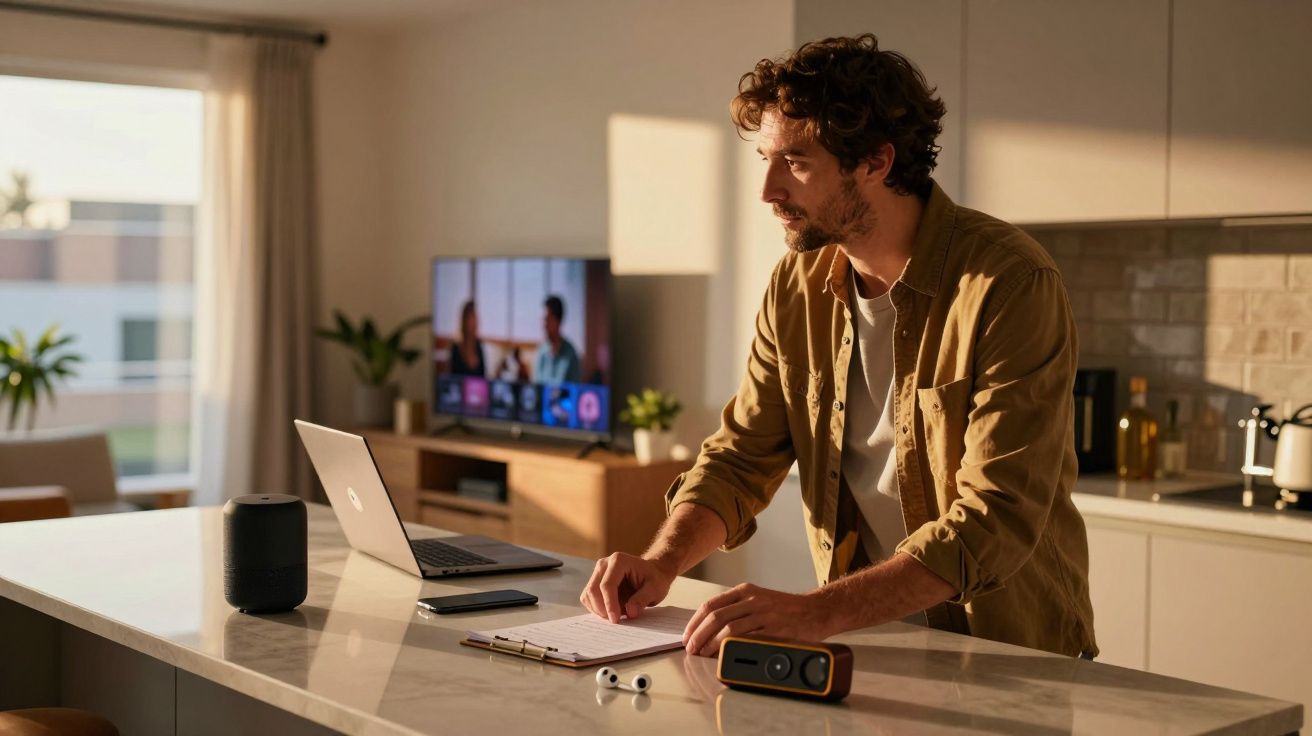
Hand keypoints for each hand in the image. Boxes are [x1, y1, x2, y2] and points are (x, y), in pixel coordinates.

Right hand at [580, 552, 675, 623]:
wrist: (652, 573)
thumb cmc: (654, 579)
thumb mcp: (655, 589)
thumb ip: (642, 599)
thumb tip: (630, 612)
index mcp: (619, 561)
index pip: (607, 585)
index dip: (609, 604)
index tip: (615, 620)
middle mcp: (604, 564)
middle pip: (593, 590)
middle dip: (602, 609)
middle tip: (617, 621)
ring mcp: (597, 572)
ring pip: (588, 595)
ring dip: (599, 610)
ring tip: (618, 614)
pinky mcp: (594, 582)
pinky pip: (588, 599)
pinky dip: (597, 609)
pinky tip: (612, 611)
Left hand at [682, 583, 836, 656]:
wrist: (817, 610)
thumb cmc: (785, 609)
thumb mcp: (758, 598)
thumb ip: (736, 608)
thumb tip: (707, 628)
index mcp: (745, 591)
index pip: (711, 604)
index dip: (694, 622)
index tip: (687, 635)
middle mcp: (753, 599)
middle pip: (716, 617)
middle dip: (698, 635)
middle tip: (691, 648)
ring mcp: (764, 614)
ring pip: (728, 629)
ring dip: (711, 644)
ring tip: (703, 654)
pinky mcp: (775, 630)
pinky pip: (748, 640)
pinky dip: (732, 648)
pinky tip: (724, 655)